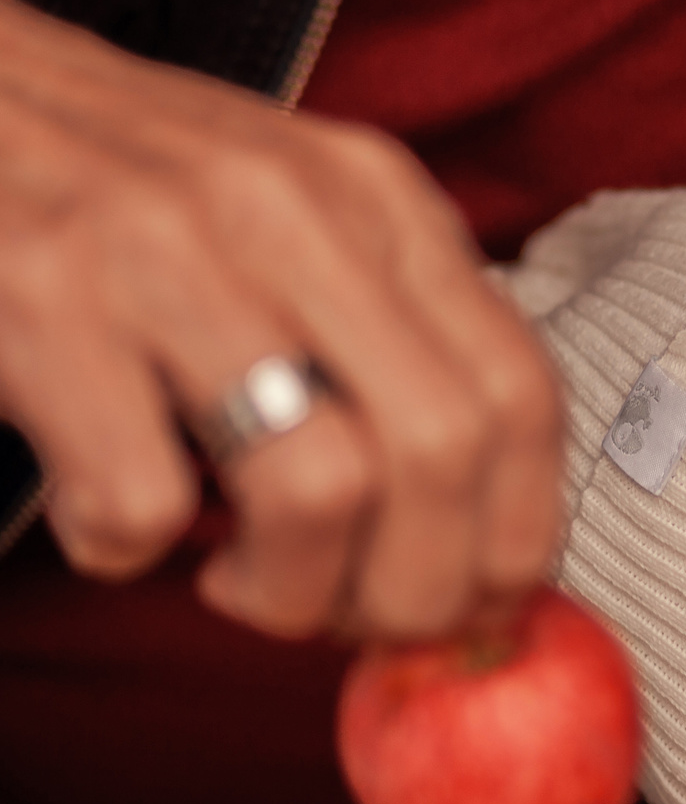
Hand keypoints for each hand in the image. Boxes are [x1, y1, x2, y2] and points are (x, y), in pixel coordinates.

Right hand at [0, 1, 561, 638]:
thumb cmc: (123, 184)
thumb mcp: (292, 215)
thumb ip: (390, 334)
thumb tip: (482, 530)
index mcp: (373, 194)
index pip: (520, 389)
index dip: (518, 533)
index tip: (482, 602)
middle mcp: (288, 210)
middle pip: (442, 451)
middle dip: (419, 587)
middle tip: (357, 619)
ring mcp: (164, 250)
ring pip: (321, 487)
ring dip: (293, 591)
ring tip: (244, 586)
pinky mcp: (43, 301)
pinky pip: (144, 501)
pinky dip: (130, 552)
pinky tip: (112, 523)